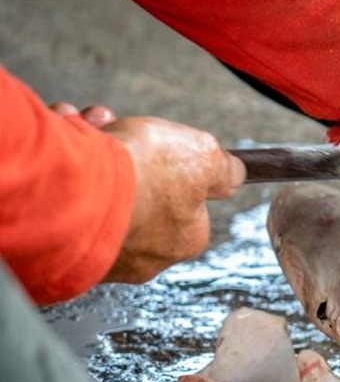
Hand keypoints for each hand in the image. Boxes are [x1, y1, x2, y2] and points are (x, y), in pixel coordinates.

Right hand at [50, 103, 245, 283]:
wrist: (69, 191)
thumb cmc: (140, 176)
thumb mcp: (201, 156)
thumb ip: (222, 166)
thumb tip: (235, 172)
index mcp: (185, 238)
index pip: (189, 201)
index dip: (172, 164)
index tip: (159, 142)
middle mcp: (145, 254)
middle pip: (140, 191)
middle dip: (125, 151)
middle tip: (112, 126)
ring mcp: (103, 254)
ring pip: (100, 192)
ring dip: (93, 151)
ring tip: (86, 129)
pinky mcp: (63, 247)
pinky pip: (65, 198)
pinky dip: (62, 166)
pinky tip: (62, 144)